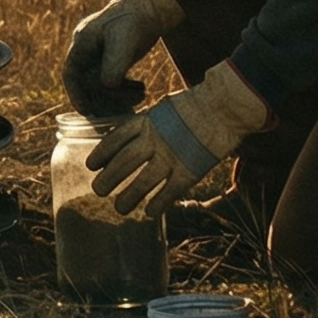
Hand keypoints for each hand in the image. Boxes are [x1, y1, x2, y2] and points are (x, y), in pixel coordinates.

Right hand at [62, 0, 184, 117]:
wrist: (149, 7)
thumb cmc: (133, 20)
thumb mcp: (123, 42)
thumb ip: (113, 66)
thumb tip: (107, 88)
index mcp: (82, 43)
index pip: (71, 74)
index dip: (76, 94)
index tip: (86, 111)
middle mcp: (88, 50)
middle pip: (87, 82)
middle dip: (103, 98)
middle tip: (122, 108)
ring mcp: (101, 54)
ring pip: (102, 83)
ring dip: (118, 94)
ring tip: (140, 97)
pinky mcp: (114, 57)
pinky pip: (114, 80)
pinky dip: (125, 88)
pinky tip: (141, 90)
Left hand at [88, 61, 270, 218]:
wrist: (226, 105)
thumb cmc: (199, 104)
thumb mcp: (166, 108)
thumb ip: (151, 123)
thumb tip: (136, 134)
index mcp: (147, 121)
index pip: (115, 139)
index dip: (101, 153)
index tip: (91, 165)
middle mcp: (154, 140)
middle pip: (123, 162)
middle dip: (108, 178)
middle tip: (97, 191)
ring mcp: (171, 156)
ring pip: (142, 182)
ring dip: (128, 196)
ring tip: (118, 207)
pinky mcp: (189, 170)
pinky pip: (168, 192)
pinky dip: (157, 204)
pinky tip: (149, 213)